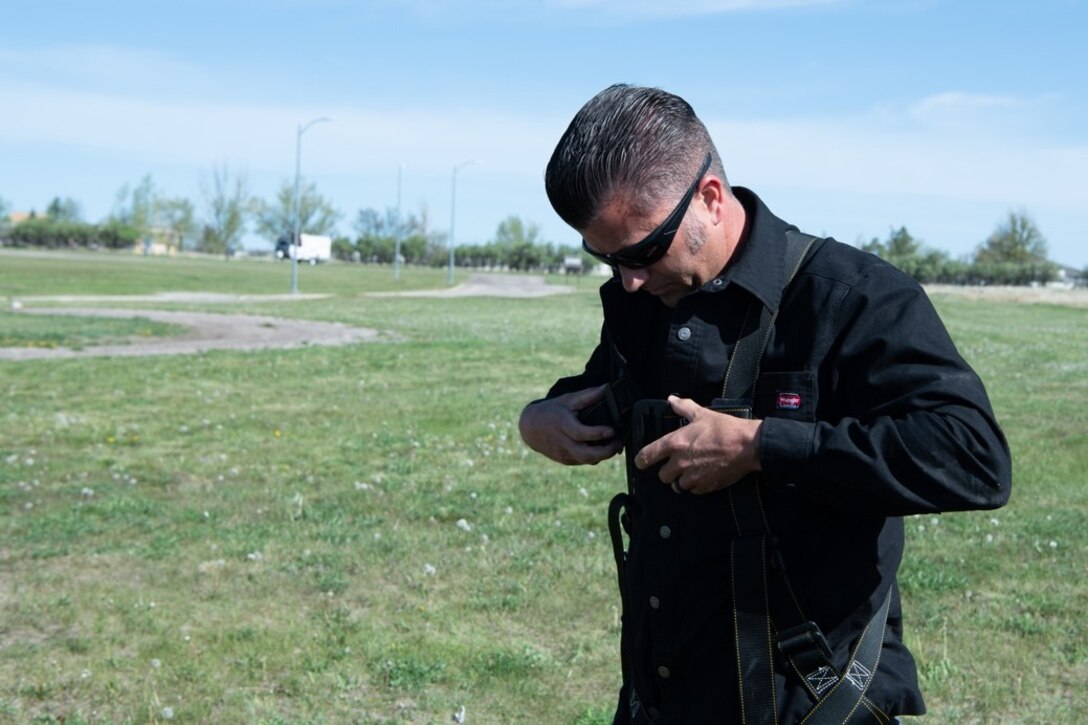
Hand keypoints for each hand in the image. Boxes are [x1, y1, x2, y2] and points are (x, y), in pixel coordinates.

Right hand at [518, 385, 623, 464]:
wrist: (531, 428)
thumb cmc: (552, 411)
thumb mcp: (568, 399)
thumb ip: (588, 395)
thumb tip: (607, 387)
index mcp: (562, 425)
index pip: (580, 434)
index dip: (597, 434)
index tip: (611, 430)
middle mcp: (563, 442)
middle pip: (585, 455)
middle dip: (606, 452)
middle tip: (619, 442)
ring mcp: (563, 453)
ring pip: (587, 460)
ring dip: (604, 455)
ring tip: (615, 445)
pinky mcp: (565, 460)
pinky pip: (583, 461)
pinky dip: (595, 457)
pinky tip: (603, 448)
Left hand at [634, 395, 761, 494]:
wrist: (747, 446)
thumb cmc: (725, 429)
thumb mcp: (702, 414)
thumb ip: (683, 407)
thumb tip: (672, 399)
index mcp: (675, 443)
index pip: (647, 456)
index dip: (641, 460)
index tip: (641, 462)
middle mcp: (679, 462)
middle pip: (662, 476)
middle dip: (668, 471)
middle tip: (677, 464)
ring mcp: (692, 477)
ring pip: (677, 486)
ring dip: (682, 480)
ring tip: (693, 470)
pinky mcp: (704, 487)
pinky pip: (693, 490)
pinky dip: (696, 485)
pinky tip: (704, 475)